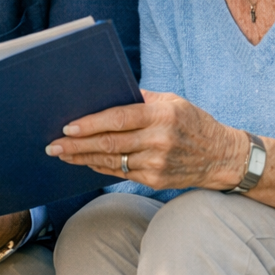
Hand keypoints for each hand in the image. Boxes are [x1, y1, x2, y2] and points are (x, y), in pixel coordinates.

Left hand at [45, 90, 246, 190]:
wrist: (221, 157)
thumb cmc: (193, 122)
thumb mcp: (173, 101)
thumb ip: (142, 98)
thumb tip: (106, 93)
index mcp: (162, 115)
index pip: (119, 118)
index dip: (91, 123)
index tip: (68, 125)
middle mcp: (159, 140)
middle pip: (110, 143)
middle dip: (77, 144)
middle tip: (53, 145)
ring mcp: (157, 163)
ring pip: (111, 161)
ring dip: (83, 158)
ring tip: (62, 154)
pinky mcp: (155, 180)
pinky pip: (121, 173)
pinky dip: (100, 167)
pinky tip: (85, 162)